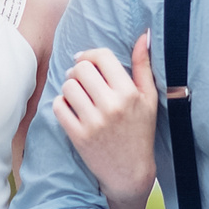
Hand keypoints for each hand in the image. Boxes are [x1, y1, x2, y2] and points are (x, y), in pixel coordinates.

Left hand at [54, 32, 157, 208]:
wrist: (130, 172)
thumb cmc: (140, 131)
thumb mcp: (149, 99)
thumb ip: (144, 66)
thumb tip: (142, 36)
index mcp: (129, 93)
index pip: (101, 57)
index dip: (90, 55)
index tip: (87, 61)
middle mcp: (111, 106)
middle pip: (81, 69)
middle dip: (78, 70)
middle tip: (80, 78)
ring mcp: (93, 122)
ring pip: (68, 86)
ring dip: (70, 87)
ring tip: (77, 94)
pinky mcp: (78, 136)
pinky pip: (59, 107)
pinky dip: (62, 104)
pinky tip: (71, 109)